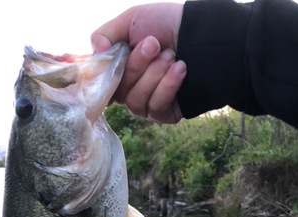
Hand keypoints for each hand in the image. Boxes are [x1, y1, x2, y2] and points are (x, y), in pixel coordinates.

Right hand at [91, 3, 186, 123]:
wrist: (202, 34)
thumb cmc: (166, 25)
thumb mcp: (131, 20)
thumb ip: (104, 34)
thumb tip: (95, 53)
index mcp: (116, 69)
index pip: (99, 82)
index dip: (104, 73)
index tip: (122, 51)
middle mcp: (127, 90)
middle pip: (118, 91)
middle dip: (138, 65)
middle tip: (156, 44)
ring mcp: (144, 104)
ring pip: (135, 102)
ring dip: (154, 75)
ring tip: (171, 56)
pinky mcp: (162, 114)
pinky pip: (154, 108)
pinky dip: (167, 86)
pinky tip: (180, 69)